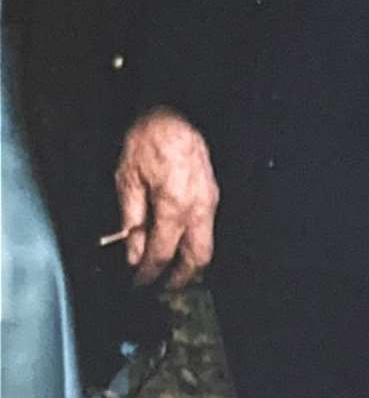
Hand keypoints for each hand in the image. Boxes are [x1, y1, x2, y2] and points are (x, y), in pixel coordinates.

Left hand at [114, 109, 218, 287]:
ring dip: (189, 264)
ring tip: (172, 271)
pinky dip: (192, 243)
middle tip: (163, 287)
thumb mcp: (128, 179)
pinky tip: (178, 243)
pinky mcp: (212, 196)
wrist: (175, 110)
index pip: (162, 253)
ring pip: (205, 247)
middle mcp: (198, 209)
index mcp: (174, 207)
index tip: (139, 283)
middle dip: (180, 278)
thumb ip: (132, 221)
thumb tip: (133, 252)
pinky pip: (205, 229)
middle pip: (196, 260)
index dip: (148, 273)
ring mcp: (209, 203)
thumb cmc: (151, 136)